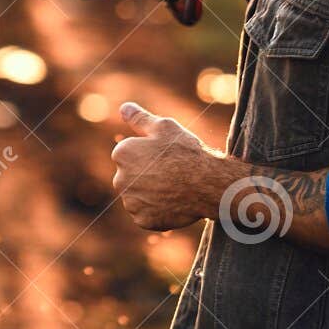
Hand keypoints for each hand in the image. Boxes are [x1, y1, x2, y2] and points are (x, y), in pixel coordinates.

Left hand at [110, 102, 216, 230]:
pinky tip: (173, 203)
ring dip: (151, 194)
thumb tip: (123, 107)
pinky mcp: (142, 220)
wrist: (208, 183)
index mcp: (121, 154)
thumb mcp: (165, 127)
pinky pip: (147, 215)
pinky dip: (157, 211)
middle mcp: (119, 179)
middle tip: (172, 174)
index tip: (166, 157)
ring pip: (138, 197)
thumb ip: (140, 118)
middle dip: (147, 176)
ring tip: (174, 188)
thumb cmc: (187, 152)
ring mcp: (131, 202)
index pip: (129, 155)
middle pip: (132, 177)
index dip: (149, 156)